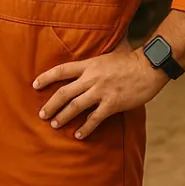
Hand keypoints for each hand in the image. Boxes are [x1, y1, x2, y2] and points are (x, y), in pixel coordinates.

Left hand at [32, 46, 167, 139]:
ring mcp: (101, 92)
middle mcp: (91, 78)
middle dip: (51, 104)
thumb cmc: (130, 59)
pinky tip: (78, 135)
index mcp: (89, 65)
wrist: (150, 67)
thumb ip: (96, 57)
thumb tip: (89, 50)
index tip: (35, 85)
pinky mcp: (112, 104)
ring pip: (75, 106)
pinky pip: (95, 119)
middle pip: (64, 92)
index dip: (46, 78)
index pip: (61, 70)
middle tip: (42, 114)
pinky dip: (86, 128)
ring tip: (54, 124)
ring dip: (63, 117)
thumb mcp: (108, 53)